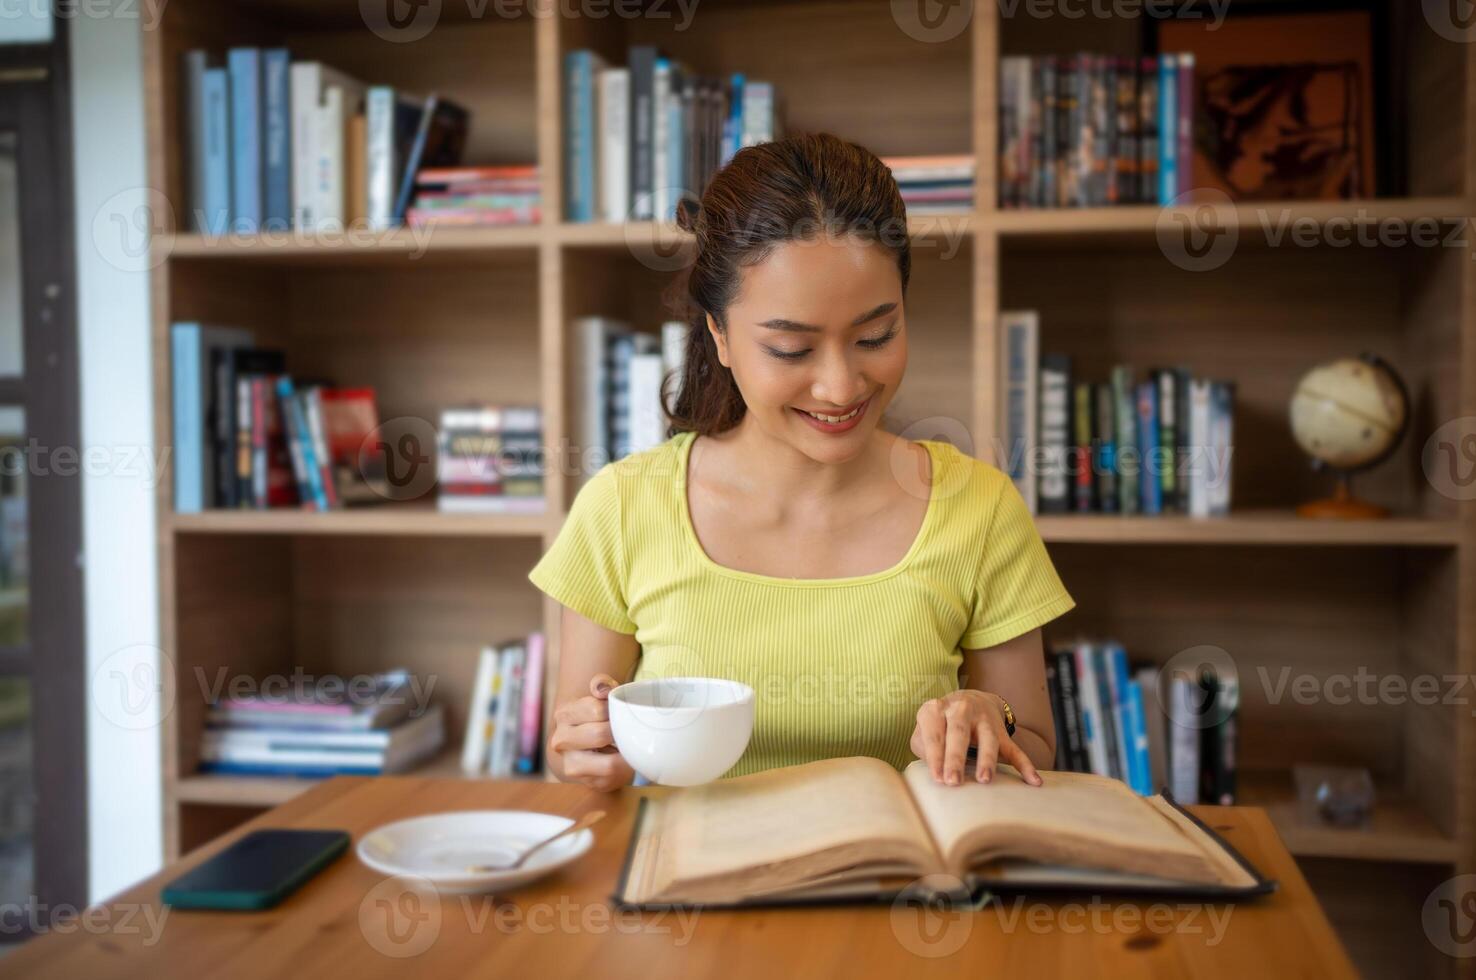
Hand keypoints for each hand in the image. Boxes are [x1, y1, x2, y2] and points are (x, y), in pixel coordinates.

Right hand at [549, 673, 637, 792]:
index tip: (620, 711)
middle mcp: (561, 740)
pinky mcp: (587, 782)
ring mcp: (571, 764)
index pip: (596, 708)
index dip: (614, 709)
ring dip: (624, 754)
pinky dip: (625, 769)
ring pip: (608, 764)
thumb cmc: (596, 716)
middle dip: (619, 731)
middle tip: (627, 729)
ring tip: (628, 746)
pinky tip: (624, 759)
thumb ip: (602, 684)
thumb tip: (602, 689)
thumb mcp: (599, 696)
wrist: (582, 746)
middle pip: (600, 734)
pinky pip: (614, 778)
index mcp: (564, 714)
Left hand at [910, 690, 1042, 786]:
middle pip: (958, 733)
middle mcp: (960, 709)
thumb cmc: (940, 723)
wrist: (970, 700)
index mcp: (935, 709)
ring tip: (985, 780)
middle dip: (955, 758)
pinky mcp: (1001, 731)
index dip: (934, 756)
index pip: (934, 733)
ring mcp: (983, 719)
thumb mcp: (925, 728)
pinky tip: (1034, 781)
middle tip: (953, 782)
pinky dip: (1025, 765)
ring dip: (987, 759)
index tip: (937, 779)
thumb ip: (922, 744)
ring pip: (988, 739)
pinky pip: (1014, 749)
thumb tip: (932, 764)